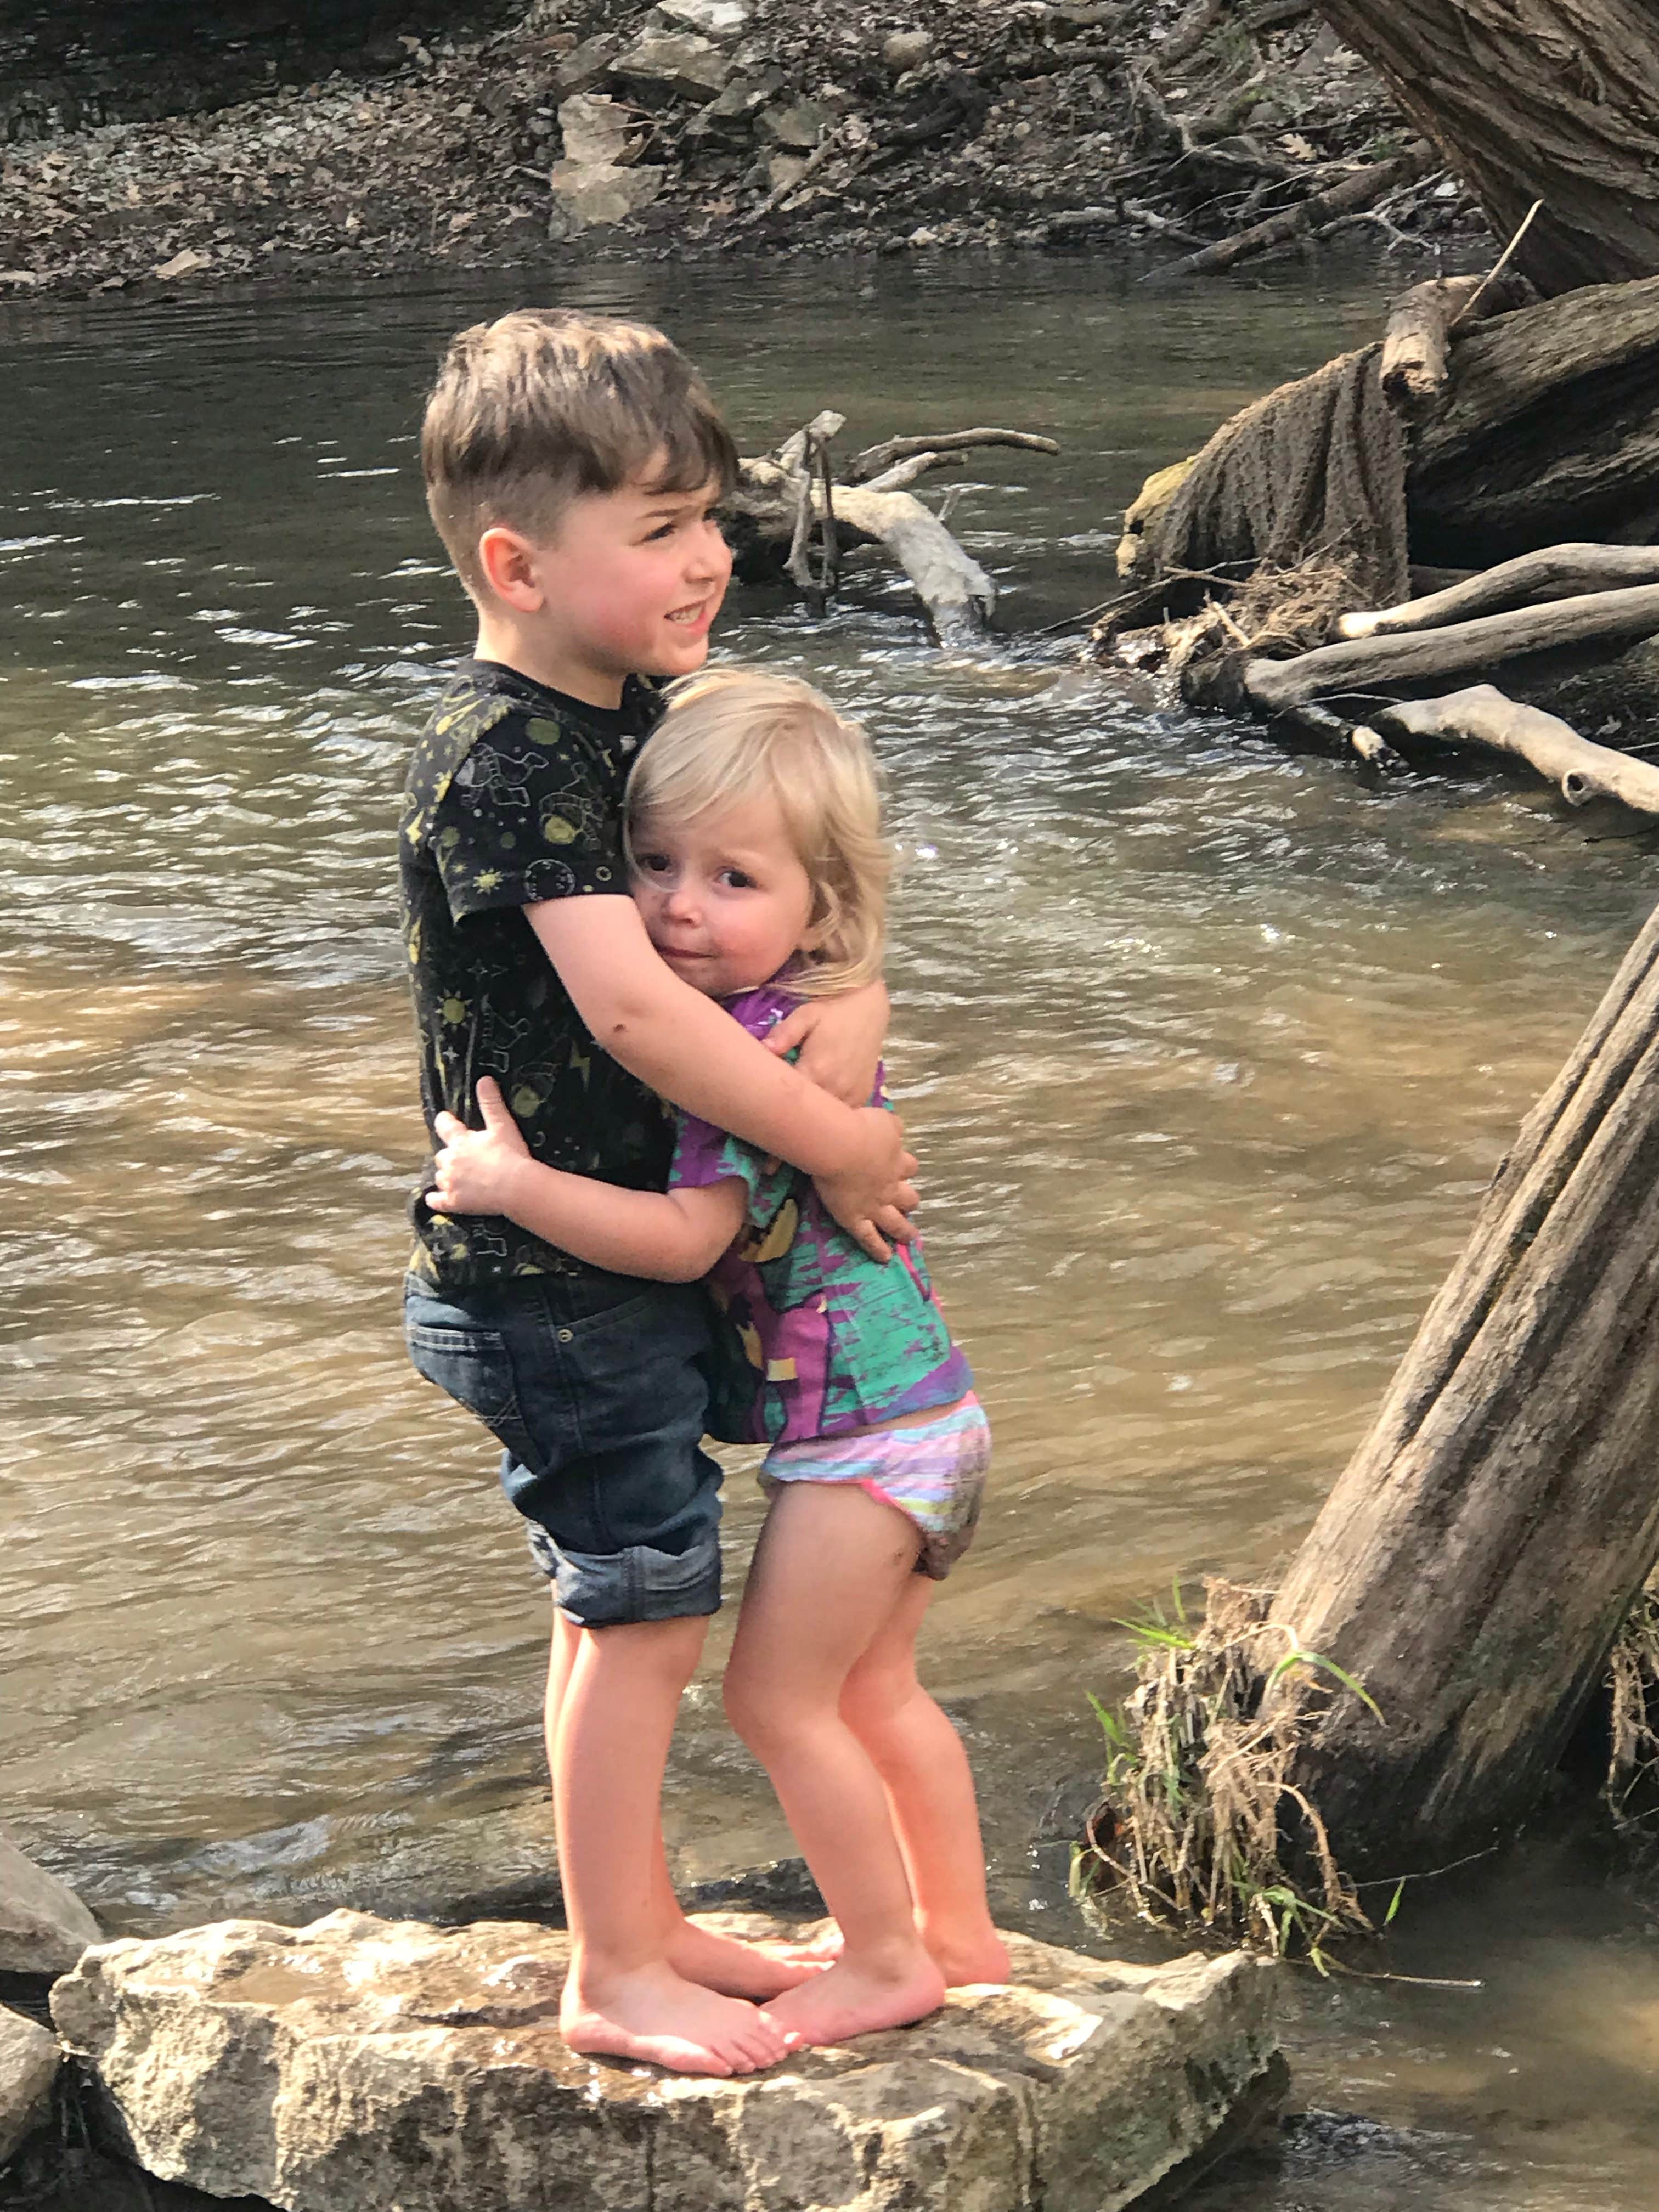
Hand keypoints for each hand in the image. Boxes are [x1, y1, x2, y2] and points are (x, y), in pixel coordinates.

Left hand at [429, 1077, 531, 1216]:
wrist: (517, 1187)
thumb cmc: (511, 1155)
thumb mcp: (503, 1125)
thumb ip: (491, 1103)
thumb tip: (484, 1079)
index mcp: (461, 1141)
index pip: (445, 1126)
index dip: (444, 1122)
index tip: (445, 1119)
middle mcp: (450, 1161)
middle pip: (442, 1155)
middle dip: (450, 1154)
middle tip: (463, 1156)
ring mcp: (450, 1183)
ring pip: (440, 1176)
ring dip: (446, 1174)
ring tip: (457, 1176)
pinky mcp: (454, 1202)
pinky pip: (436, 1201)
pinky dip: (434, 1199)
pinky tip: (434, 1199)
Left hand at [767, 981, 886, 1106]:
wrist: (869, 1009)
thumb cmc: (833, 1012)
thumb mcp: (806, 1015)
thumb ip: (785, 1033)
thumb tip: (765, 1049)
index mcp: (817, 1070)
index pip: (788, 1097)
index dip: (774, 1096)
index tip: (765, 1090)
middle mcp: (836, 1088)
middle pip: (807, 1111)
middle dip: (792, 1106)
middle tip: (779, 1095)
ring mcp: (852, 1095)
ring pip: (825, 1115)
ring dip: (813, 1112)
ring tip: (802, 1098)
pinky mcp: (862, 1096)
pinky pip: (842, 1113)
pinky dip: (831, 1111)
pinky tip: (822, 1097)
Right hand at [812, 1106, 918, 1262]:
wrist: (840, 1145)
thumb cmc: (858, 1125)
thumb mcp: (883, 1119)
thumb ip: (891, 1126)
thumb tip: (895, 1127)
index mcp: (896, 1160)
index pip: (909, 1166)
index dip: (906, 1167)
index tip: (903, 1166)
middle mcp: (890, 1186)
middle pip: (908, 1197)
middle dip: (909, 1200)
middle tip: (909, 1204)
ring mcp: (874, 1205)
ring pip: (895, 1222)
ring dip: (904, 1230)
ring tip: (909, 1238)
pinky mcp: (855, 1219)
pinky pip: (869, 1238)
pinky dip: (878, 1249)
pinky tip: (885, 1258)